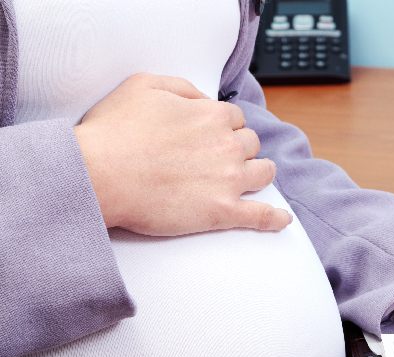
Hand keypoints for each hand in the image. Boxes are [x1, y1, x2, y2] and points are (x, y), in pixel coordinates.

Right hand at [74, 73, 291, 235]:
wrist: (98, 175)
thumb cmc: (113, 131)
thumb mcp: (144, 85)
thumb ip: (182, 87)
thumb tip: (204, 98)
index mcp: (212, 115)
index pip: (235, 118)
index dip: (224, 126)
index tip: (211, 135)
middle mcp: (228, 145)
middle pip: (251, 143)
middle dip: (239, 148)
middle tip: (219, 158)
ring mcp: (229, 180)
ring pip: (264, 173)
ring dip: (259, 173)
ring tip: (250, 179)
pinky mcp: (223, 211)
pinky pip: (261, 216)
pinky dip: (275, 218)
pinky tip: (282, 220)